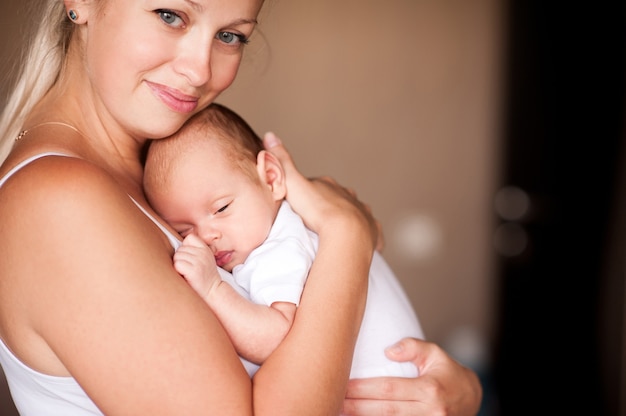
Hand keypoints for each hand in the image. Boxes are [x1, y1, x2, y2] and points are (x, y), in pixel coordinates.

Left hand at [173, 234, 221, 299]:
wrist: (213, 292)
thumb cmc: (204, 277)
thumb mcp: (204, 260)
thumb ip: (195, 251)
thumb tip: (176, 245)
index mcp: (206, 249)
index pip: (190, 238)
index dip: (185, 247)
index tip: (188, 257)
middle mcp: (203, 253)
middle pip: (180, 248)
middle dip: (180, 258)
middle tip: (187, 268)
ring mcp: (199, 261)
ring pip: (177, 256)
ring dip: (178, 265)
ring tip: (186, 272)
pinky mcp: (194, 270)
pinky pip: (177, 264)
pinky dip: (177, 271)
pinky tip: (184, 276)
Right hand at [263, 132, 379, 249]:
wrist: (346, 234)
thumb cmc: (318, 210)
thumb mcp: (292, 184)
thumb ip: (282, 163)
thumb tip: (270, 135)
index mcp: (330, 186)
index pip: (318, 186)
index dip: (308, 193)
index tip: (300, 204)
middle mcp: (349, 196)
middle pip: (338, 198)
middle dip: (330, 205)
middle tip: (317, 220)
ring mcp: (362, 213)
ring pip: (355, 212)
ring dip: (347, 219)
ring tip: (336, 232)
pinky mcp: (371, 231)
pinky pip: (369, 231)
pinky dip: (366, 235)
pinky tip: (359, 240)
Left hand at [341, 337, 482, 415]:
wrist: (471, 399)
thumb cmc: (446, 373)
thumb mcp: (434, 353)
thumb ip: (413, 347)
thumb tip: (388, 351)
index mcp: (430, 389)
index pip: (389, 389)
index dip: (364, 389)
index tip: (343, 385)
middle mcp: (431, 412)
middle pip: (385, 411)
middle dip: (357, 407)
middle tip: (334, 401)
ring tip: (342, 412)